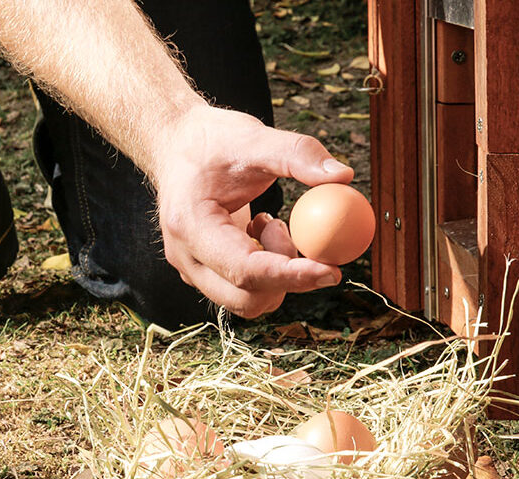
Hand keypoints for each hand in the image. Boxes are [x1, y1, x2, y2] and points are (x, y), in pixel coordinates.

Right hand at [151, 106, 354, 317]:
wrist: (176, 146)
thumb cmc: (210, 141)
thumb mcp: (253, 137)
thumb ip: (297, 154)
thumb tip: (342, 176)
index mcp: (190, 226)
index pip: (245, 270)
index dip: (290, 276)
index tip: (331, 270)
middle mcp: (186, 257)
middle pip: (245, 300)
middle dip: (286, 277)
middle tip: (297, 235)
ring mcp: (192, 269)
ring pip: (248, 301)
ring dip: (276, 273)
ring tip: (270, 224)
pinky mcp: (204, 272)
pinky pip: (245, 291)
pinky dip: (267, 271)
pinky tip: (259, 232)